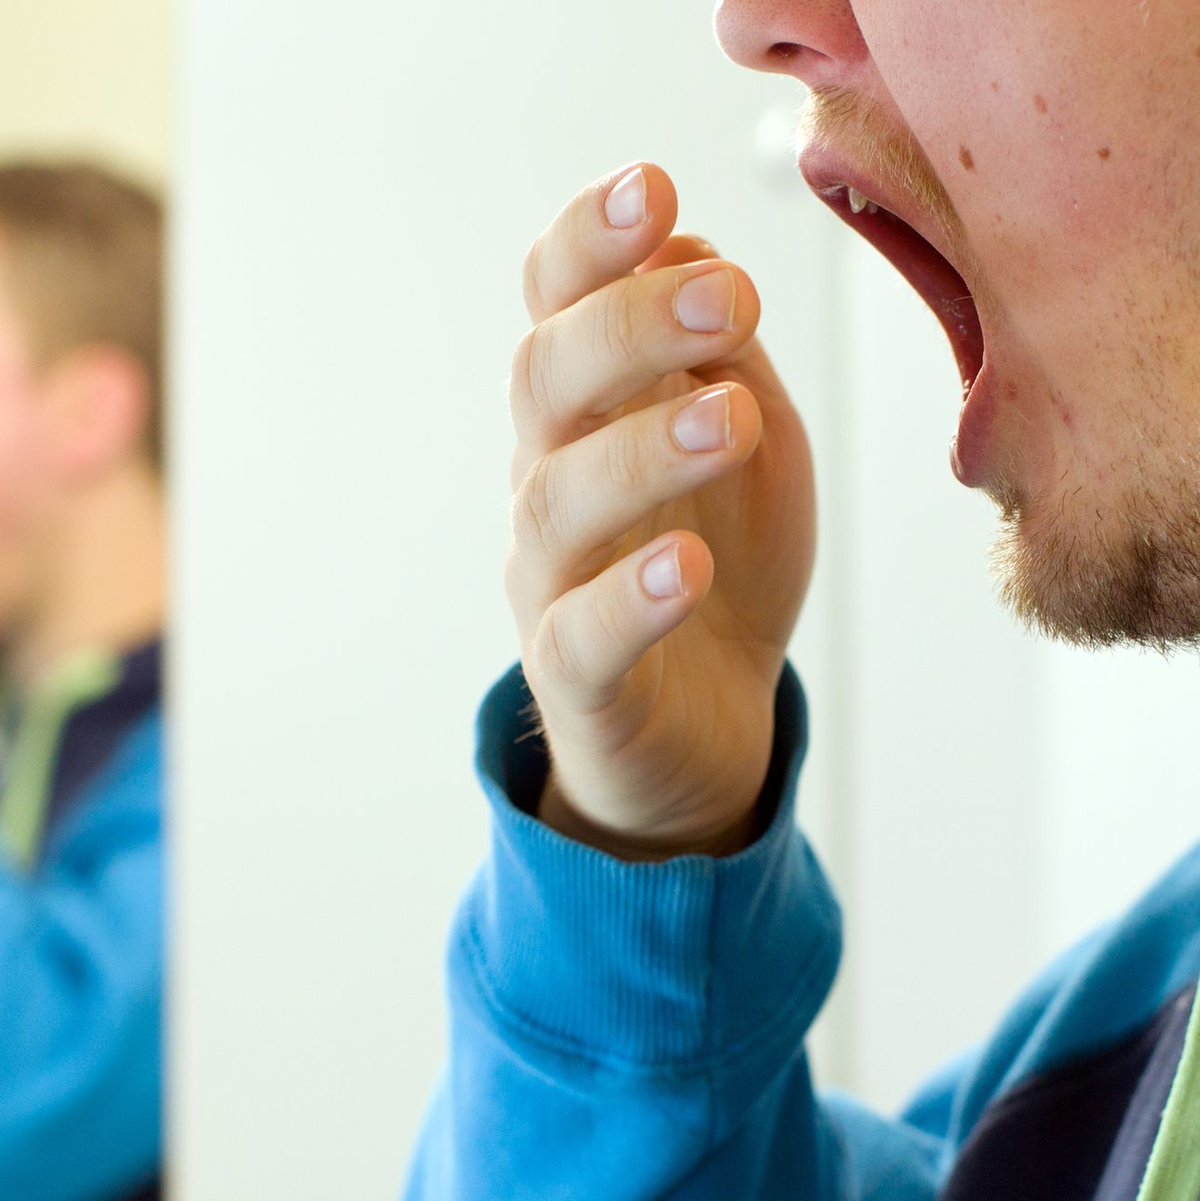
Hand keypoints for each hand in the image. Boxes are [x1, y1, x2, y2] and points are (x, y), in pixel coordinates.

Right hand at [504, 161, 815, 860]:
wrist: (712, 713)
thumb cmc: (727, 561)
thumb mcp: (750, 441)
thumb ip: (722, 357)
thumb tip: (695, 249)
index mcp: (590, 414)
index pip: (555, 311)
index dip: (587, 247)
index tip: (654, 187)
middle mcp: (552, 484)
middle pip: (545, 388)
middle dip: (625, 328)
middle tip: (727, 296)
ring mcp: (554, 584)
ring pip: (557, 505)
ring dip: (642, 450)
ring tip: (731, 419)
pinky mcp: (581, 682)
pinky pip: (582, 639)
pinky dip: (629, 598)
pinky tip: (688, 567)